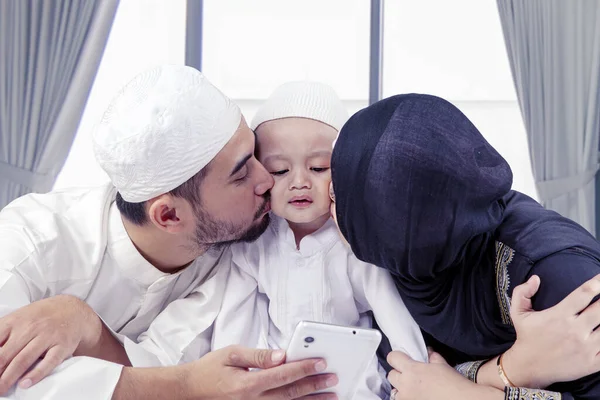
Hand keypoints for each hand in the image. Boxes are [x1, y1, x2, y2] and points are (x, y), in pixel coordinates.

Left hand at [0, 295, 100, 393]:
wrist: (73, 310)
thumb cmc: (41, 317)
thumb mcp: (19, 318)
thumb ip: (2, 334)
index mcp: (15, 321)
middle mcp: (30, 328)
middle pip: (5, 355)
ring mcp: (47, 336)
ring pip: (23, 360)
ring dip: (8, 378)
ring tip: (1, 390)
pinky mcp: (62, 345)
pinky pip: (48, 362)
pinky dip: (36, 374)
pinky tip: (25, 383)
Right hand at [182, 345, 338, 398]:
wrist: (190, 391)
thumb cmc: (209, 370)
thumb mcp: (231, 354)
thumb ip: (257, 355)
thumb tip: (280, 355)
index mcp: (248, 384)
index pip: (283, 375)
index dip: (304, 368)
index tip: (321, 362)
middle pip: (291, 393)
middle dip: (315, 385)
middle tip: (333, 379)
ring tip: (330, 396)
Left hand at [387, 350, 499, 399]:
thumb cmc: (453, 382)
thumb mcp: (442, 365)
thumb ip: (432, 357)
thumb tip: (428, 351)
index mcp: (411, 370)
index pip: (392, 357)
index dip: (396, 357)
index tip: (401, 358)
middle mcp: (405, 384)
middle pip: (391, 375)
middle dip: (398, 373)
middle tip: (408, 375)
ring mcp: (406, 398)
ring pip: (394, 391)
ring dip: (401, 389)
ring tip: (412, 389)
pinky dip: (406, 398)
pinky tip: (416, 396)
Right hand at [503, 274, 599, 387]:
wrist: (529, 367)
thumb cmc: (526, 336)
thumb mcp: (518, 312)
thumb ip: (522, 292)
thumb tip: (536, 278)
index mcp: (559, 315)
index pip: (583, 294)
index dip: (597, 282)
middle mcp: (575, 330)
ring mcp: (586, 348)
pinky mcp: (592, 363)